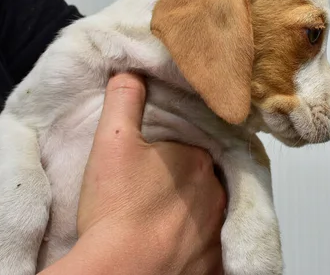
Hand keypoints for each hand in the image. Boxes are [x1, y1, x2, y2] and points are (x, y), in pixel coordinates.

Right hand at [40, 73, 225, 274]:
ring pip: (209, 213)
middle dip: (183, 182)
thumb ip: (124, 99)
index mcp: (197, 160)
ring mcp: (218, 231)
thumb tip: (133, 73)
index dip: (171, 154)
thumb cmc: (116, 208)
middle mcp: (216, 194)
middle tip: (153, 193)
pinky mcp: (214, 264)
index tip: (153, 165)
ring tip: (160, 220)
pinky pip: (212, 249)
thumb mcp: (112, 140)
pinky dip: (197, 246)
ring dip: (192, 213)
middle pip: (202, 180)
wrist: (121, 270)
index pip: (191, 148)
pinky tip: (175, 245)